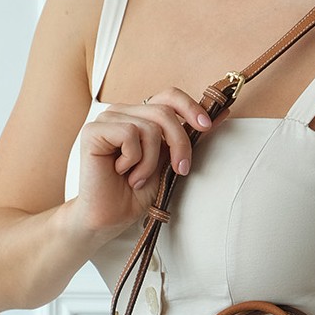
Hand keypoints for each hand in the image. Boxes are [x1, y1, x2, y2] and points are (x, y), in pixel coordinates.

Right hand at [73, 90, 211, 234]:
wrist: (109, 218)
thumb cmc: (136, 193)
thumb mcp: (171, 162)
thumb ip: (189, 137)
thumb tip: (221, 114)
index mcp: (140, 116)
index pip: (169, 96)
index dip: (190, 107)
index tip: (206, 127)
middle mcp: (123, 113)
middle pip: (164, 112)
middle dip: (179, 143)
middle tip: (179, 169)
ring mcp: (107, 119)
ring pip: (149, 126)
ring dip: (150, 161)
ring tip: (137, 178)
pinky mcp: (93, 130)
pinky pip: (129, 134)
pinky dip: (133, 160)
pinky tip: (120, 172)